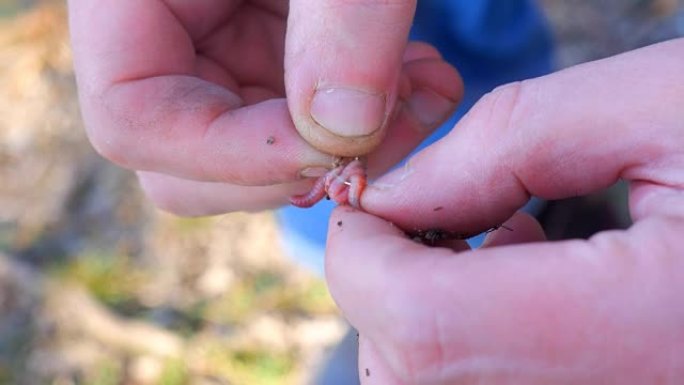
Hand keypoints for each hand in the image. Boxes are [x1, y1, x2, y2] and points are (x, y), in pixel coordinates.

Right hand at [67, 0, 461, 214]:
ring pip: (251, 158)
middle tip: (382, 138)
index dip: (226, 156)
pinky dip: (360, 127)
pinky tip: (420, 86)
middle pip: (184, 163)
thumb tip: (343, 136)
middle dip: (290, 169)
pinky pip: (297, 128)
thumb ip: (344, 19)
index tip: (333, 150)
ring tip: (424, 98)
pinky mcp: (267, 55)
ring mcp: (217, 50)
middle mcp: (164, 31)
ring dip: (340, 153)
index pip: (132, 118)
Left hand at [326, 39, 683, 383]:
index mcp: (651, 337)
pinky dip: (465, 343)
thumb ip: (507, 142)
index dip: (363, 255)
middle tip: (437, 209)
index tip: (370, 198)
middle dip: (387, 286)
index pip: (419, 328)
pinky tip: (529, 278)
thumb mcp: (662, 104)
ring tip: (501, 238)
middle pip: (413, 373)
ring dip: (424, 316)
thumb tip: (394, 195)